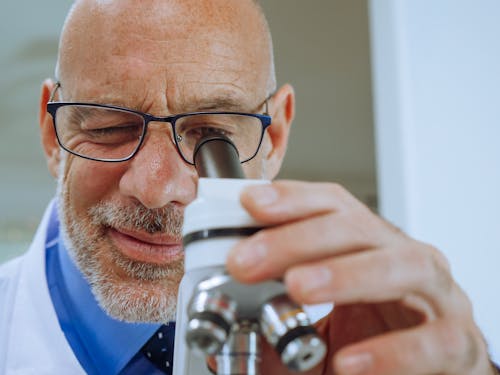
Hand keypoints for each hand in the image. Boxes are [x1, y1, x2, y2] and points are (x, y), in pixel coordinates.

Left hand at [226, 180, 494, 374]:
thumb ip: (281, 311)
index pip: (334, 206)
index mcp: (370, 245)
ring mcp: (436, 296)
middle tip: (248, 260)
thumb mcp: (322, 313)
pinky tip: (349, 362)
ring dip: (346, 273)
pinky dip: (392, 350)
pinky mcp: (457, 342)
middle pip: (358, 228)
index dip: (292, 198)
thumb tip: (232, 315)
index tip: (250, 203)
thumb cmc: (374, 332)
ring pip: (404, 266)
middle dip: (298, 238)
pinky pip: (434, 340)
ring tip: (298, 286)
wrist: (429, 367)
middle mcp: (405, 258)